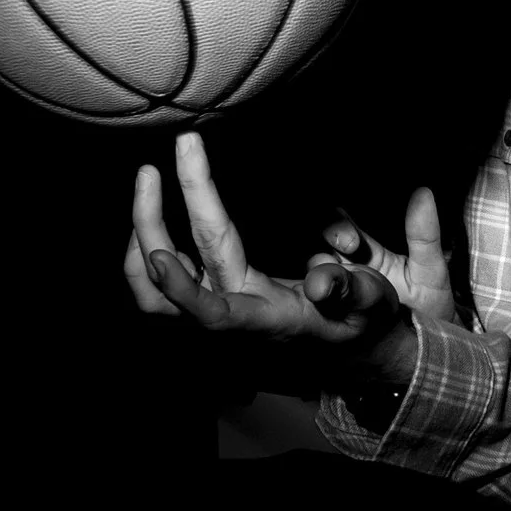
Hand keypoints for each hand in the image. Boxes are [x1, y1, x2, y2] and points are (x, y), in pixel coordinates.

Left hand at [123, 133, 409, 354]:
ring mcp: (213, 310)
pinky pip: (156, 287)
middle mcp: (231, 317)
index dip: (181, 291)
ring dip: (138, 238)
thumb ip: (353, 290)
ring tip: (148, 181)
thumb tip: (322, 280)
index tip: (158, 256)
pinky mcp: (207, 299)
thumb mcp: (372, 303)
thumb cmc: (360, 317)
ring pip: (149, 294)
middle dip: (150, 222)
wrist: (349, 341)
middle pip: (168, 281)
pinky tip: (154, 211)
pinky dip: (145, 249)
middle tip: (151, 169)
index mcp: (268, 320)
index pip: (213, 314)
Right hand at [314, 188, 457, 325]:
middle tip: (340, 260)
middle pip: (316, 246)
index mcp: (366, 252)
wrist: (430, 353)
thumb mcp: (430, 271)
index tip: (352, 243)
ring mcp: (335, 294)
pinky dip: (309, 300)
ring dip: (314, 277)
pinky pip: (311, 304)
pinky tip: (316, 305)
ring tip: (326, 290)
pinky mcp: (328, 317)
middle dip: (323, 249)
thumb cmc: (432, 309)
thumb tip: (423, 192)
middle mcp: (345, 270)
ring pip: (309, 275)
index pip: (339, 227)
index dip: (338, 227)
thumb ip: (424, 234)